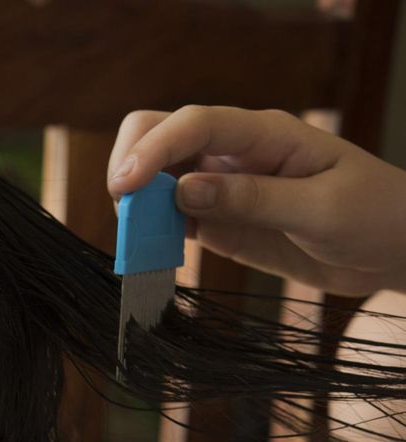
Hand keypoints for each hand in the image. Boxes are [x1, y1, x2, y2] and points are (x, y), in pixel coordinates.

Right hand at [107, 105, 405, 296]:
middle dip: (131, 167)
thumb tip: (183, 191)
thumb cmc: (374, 217)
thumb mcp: (321, 210)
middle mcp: (233, 151)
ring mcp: (220, 185)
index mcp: (264, 134)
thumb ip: (253, 198)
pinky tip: (152, 254)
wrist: (392, 250)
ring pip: (155, 177)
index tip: (126, 187)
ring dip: (136, 205)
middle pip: (159, 134)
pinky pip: (169, 218)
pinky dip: (151, 233)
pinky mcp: (216, 220)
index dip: (153, 149)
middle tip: (127, 215)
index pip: (194, 123)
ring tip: (139, 244)